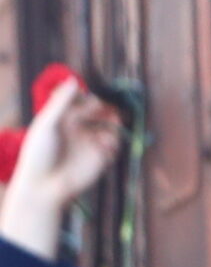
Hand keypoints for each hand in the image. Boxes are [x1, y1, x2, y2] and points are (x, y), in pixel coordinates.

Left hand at [3, 81, 122, 258]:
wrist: (45, 185)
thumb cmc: (40, 152)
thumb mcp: (48, 123)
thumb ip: (61, 102)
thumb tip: (75, 80)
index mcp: (65, 117)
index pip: (84, 101)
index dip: (92, 98)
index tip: (96, 99)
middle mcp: (80, 129)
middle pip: (101, 113)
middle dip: (109, 110)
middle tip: (114, 112)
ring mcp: (91, 144)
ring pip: (111, 129)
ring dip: (115, 126)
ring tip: (114, 129)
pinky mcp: (100, 159)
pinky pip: (114, 148)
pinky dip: (114, 145)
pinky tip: (108, 147)